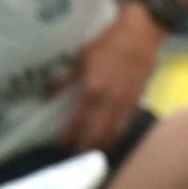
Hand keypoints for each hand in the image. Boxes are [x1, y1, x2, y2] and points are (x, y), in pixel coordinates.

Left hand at [64, 10, 161, 151]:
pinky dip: (119, 133)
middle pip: (97, 133)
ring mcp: (126, 102)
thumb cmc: (108, 41)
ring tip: (94, 153)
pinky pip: (127, 122)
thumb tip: (45, 94)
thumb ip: (64, 79)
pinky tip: (113, 137)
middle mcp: (109, 102)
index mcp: (93, 90)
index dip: (70, 136)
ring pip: (115, 132)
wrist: (142, 32)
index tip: (61, 145)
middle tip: (77, 156)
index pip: (78, 122)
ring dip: (104, 144)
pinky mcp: (139, 98)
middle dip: (86, 147)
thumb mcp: (81, 57)